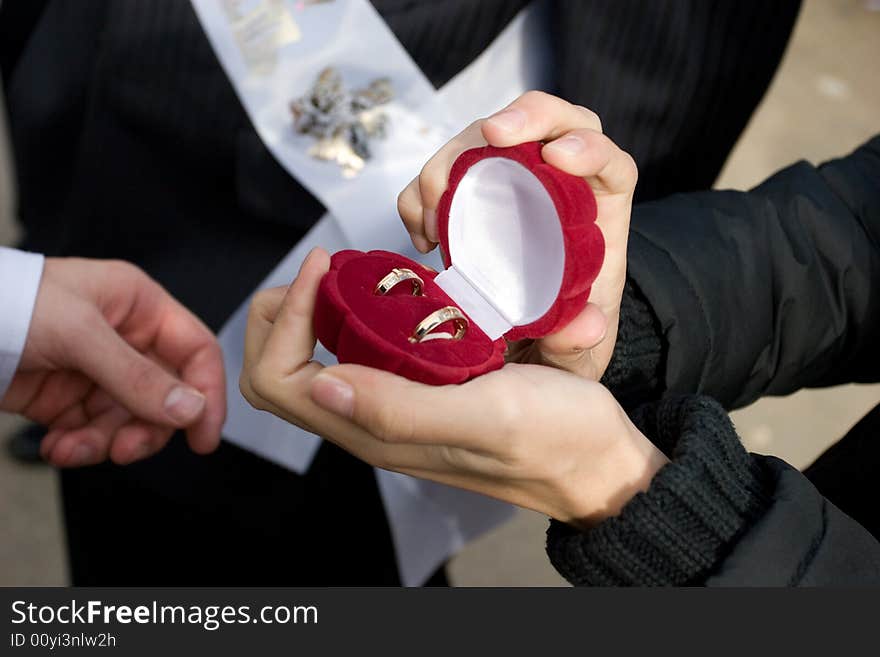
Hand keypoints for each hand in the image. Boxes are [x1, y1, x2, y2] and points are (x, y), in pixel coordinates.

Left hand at [1, 258, 226, 466]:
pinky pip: (94, 433)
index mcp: (139, 307)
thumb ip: (137, 376)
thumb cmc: (11, 303)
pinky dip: (79, 447)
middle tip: (125, 450)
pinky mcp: (68, 399)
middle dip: (146, 428)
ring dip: (105, 442)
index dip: (206, 392)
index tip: (203, 435)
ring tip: (73, 448)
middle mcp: (125, 340)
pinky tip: (56, 446)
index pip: (194, 350)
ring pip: (129, 421)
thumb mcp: (80, 335)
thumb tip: (190, 409)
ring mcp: (97, 372)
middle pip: (165, 395)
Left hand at [240, 249, 665, 526]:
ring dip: (311, 316)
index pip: (279, 381)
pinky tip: (387, 294)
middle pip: (280, 377)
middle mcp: (370, 426)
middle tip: (322, 270)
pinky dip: (349, 321)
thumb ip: (401, 409)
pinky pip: (356, 360)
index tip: (327, 267)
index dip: (285, 319)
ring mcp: (391, 413)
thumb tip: (321, 381)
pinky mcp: (416, 397)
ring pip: (312, 367)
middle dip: (280, 317)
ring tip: (346, 274)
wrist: (597, 461)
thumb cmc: (554, 438)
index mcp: (375, 434)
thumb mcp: (485, 416)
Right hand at [397, 91, 637, 379]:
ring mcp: (508, 183)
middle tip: (491, 135)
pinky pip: (439, 173)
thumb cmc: (557, 341)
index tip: (558, 157)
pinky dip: (419, 194)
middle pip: (549, 123)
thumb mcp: (576, 356)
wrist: (522, 349)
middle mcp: (555, 187)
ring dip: (451, 163)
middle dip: (522, 117)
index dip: (588, 146)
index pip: (607, 161)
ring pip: (484, 140)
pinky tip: (420, 240)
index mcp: (596, 215)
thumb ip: (580, 343)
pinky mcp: (467, 195)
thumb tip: (585, 325)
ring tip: (435, 222)